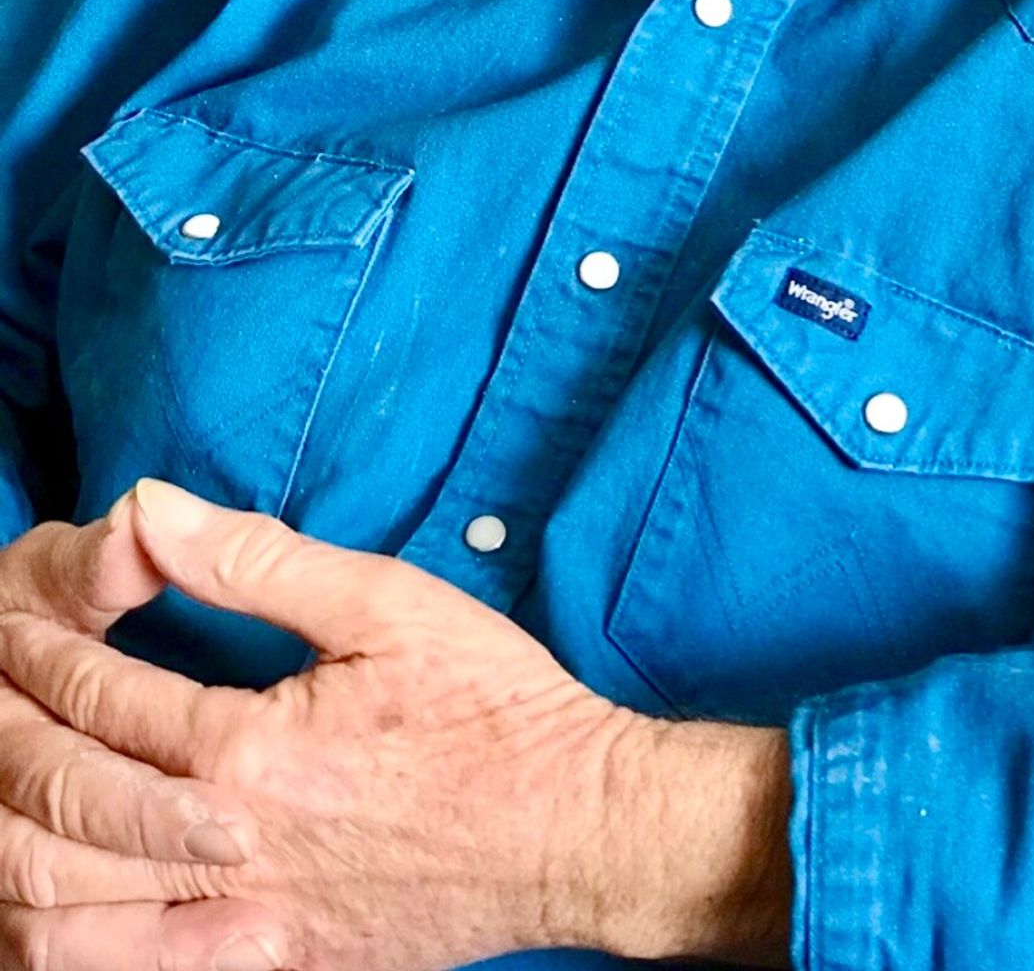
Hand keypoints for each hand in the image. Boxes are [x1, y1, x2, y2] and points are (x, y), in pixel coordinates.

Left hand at [0, 482, 637, 970]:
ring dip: (1, 840)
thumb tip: (153, 509)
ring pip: (58, 909)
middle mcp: (231, 849)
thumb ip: (259, 563)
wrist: (574, 830)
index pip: (99, 697)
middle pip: (56, 797)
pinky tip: (33, 897)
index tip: (10, 614)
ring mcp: (241, 928)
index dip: (36, 649)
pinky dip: (48, 942)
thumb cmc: (494, 709)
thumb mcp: (390, 604)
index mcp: (257, 751)